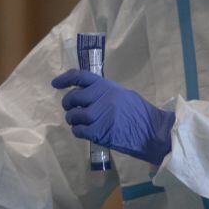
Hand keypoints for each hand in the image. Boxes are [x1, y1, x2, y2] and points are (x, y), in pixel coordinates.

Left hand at [52, 69, 175, 165]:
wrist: (152, 132)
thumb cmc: (140, 113)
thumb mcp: (123, 94)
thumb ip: (104, 93)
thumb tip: (87, 95)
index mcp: (107, 86)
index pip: (80, 76)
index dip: (64, 79)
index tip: (55, 84)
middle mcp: (101, 98)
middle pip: (72, 98)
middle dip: (68, 104)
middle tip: (71, 109)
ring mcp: (99, 115)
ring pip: (73, 116)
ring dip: (73, 120)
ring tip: (79, 122)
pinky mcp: (99, 132)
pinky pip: (78, 131)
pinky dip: (78, 131)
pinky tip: (84, 132)